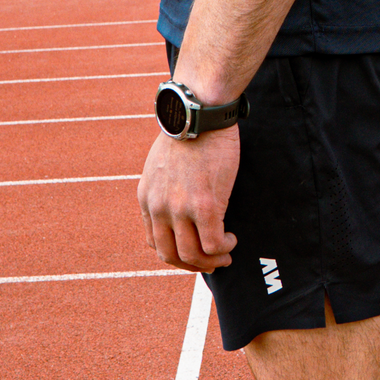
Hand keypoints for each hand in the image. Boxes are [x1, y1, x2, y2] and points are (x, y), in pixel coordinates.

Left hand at [137, 125, 239, 272]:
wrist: (200, 114)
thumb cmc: (188, 134)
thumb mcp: (161, 166)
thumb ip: (164, 190)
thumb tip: (178, 208)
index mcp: (147, 199)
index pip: (155, 242)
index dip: (176, 255)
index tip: (193, 252)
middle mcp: (159, 207)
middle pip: (171, 256)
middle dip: (192, 265)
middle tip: (210, 263)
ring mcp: (181, 208)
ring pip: (193, 256)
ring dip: (211, 262)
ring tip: (225, 254)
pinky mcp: (205, 206)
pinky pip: (213, 245)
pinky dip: (224, 249)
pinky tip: (231, 240)